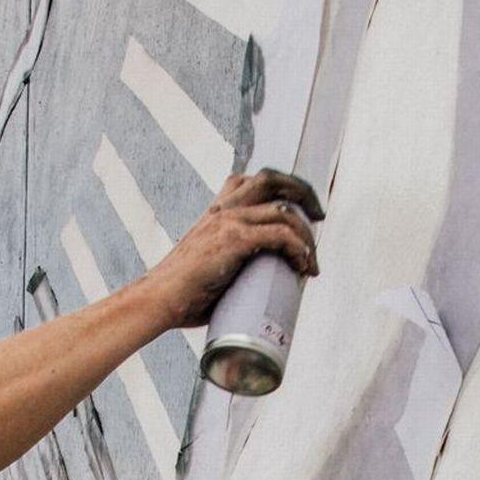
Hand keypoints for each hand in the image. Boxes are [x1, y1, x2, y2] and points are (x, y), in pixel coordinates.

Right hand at [145, 167, 322, 333]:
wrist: (160, 299)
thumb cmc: (182, 295)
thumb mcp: (208, 267)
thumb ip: (230, 264)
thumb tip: (256, 286)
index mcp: (215, 212)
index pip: (251, 180)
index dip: (280, 187)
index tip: (299, 210)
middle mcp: (223, 209)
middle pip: (272, 179)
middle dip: (302, 192)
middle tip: (319, 216)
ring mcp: (228, 221)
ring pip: (283, 210)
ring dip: (306, 234)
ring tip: (312, 260)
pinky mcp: (234, 240)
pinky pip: (280, 234)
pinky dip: (299, 248)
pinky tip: (303, 265)